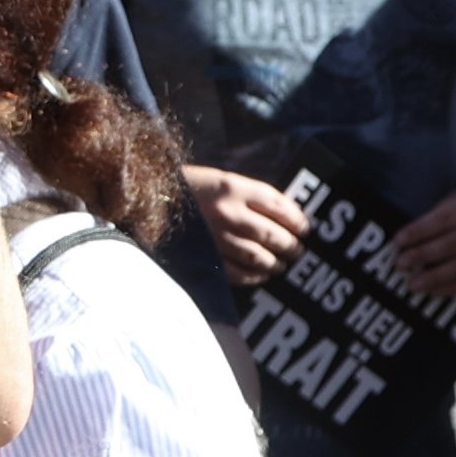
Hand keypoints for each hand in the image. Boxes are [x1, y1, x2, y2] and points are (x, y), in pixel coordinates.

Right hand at [186, 164, 310, 282]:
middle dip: (291, 246)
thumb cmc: (192, 189)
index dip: (297, 220)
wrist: (149, 201)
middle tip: (298, 251)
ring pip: (259, 257)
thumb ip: (251, 196)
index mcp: (233, 187)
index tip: (306, 229)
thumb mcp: (221, 181)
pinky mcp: (206, 257)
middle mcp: (227, 212)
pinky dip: (255, 276)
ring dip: (276, 263)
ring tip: (282, 264)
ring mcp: (216, 237)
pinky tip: (261, 274)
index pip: (278, 205)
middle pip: (273, 234)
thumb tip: (286, 218)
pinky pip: (239, 273)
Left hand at [385, 180, 455, 305]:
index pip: (444, 218)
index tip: (397, 241)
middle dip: (424, 255)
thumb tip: (403, 242)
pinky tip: (433, 291)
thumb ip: (434, 219)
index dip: (419, 230)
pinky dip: (453, 288)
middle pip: (453, 243)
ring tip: (413, 284)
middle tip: (400, 265)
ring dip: (436, 277)